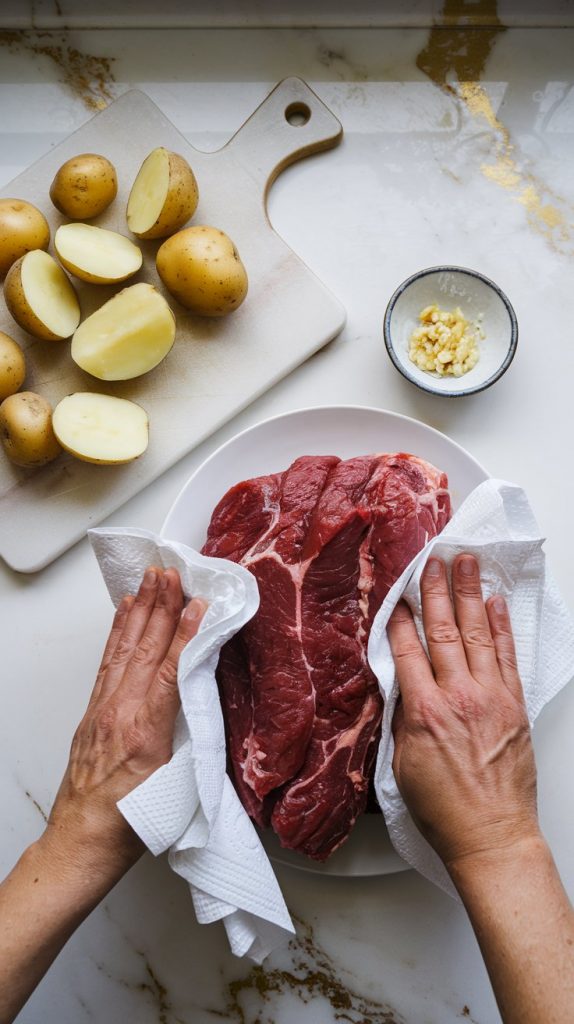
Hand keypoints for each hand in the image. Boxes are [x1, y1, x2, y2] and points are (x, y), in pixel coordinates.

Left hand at [41, 567, 205, 887]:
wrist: (83, 841)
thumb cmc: (134, 823)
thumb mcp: (177, 784)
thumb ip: (193, 738)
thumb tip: (208, 697)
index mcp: (145, 732)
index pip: (169, 669)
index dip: (185, 633)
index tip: (198, 603)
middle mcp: (120, 712)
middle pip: (144, 648)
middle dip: (160, 606)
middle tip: (171, 573)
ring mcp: (103, 709)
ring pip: (124, 649)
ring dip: (139, 610)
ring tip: (149, 580)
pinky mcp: (94, 712)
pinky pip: (107, 662)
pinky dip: (117, 633)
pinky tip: (124, 614)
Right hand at [387, 554, 538, 874]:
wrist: (491, 835)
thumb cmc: (444, 809)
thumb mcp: (401, 766)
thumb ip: (399, 719)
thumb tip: (399, 688)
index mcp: (424, 712)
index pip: (408, 651)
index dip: (400, 620)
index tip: (397, 596)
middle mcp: (458, 697)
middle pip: (443, 631)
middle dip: (436, 591)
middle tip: (432, 561)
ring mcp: (491, 698)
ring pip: (477, 634)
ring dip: (470, 595)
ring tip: (466, 564)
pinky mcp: (515, 706)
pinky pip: (507, 656)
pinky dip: (501, 627)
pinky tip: (495, 604)